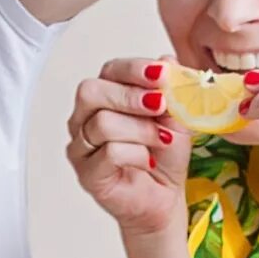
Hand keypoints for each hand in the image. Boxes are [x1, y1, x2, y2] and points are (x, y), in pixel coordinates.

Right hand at [67, 58, 189, 237]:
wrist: (164, 198)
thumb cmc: (163, 157)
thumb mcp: (176, 116)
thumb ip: (170, 89)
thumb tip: (168, 59)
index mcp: (105, 97)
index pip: (109, 71)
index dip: (135, 69)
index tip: (163, 74)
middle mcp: (85, 118)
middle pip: (91, 92)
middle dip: (130, 96)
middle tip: (160, 105)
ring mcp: (82, 147)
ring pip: (102, 124)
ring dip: (141, 130)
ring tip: (161, 140)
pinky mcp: (87, 174)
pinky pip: (109, 153)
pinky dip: (137, 155)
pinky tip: (148, 161)